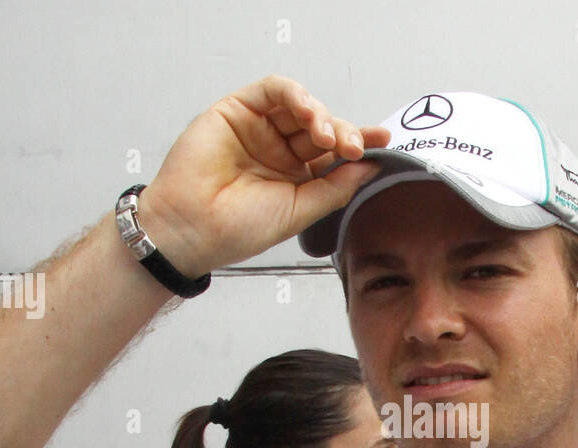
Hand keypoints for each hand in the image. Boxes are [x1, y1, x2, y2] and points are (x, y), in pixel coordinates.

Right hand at [135, 75, 390, 274]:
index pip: (334, 153)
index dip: (359, 143)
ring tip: (328, 137)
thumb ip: (335, 187)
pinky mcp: (237, 110)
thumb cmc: (239, 228)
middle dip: (344, 133)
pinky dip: (295, 95)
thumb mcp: (300, 210)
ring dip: (321, 115)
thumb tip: (370, 167)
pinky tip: (308, 112)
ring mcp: (259, 128)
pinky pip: (273, 90)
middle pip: (322, 127)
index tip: (384, 143)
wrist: (193, 228)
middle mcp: (279, 149)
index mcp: (295, 175)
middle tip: (353, 147)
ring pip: (300, 106)